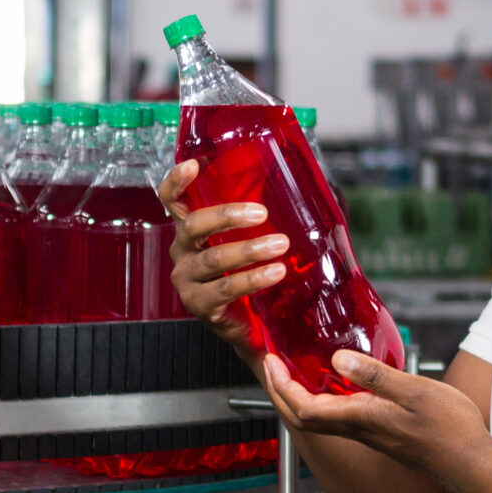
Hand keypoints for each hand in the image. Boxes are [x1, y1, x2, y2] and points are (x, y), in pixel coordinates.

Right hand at [159, 158, 285, 355]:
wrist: (254, 327)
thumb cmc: (254, 275)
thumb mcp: (257, 239)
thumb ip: (274, 214)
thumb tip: (320, 186)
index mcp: (191, 231)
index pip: (172, 200)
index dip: (177, 181)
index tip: (194, 165)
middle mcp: (181, 253)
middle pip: (193, 225)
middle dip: (228, 215)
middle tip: (262, 213)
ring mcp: (187, 281)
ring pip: (213, 258)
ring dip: (249, 249)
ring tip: (280, 245)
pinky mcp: (200, 306)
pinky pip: (224, 289)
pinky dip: (252, 279)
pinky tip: (275, 273)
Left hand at [260, 349, 491, 491]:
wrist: (470, 464)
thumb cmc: (449, 430)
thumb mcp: (414, 391)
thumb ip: (375, 377)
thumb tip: (337, 361)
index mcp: (361, 418)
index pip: (304, 407)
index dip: (281, 386)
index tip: (271, 362)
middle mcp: (359, 430)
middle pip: (303, 417)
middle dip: (280, 392)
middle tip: (272, 366)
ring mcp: (369, 434)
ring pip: (319, 419)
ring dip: (299, 397)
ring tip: (294, 372)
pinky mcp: (380, 435)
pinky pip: (339, 419)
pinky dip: (323, 401)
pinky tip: (335, 385)